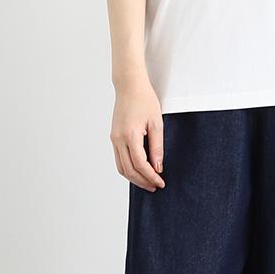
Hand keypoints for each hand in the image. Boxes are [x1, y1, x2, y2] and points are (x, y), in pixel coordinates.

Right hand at [110, 76, 165, 190]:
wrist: (129, 86)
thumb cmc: (144, 100)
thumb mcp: (156, 123)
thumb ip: (157, 147)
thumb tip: (158, 167)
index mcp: (130, 135)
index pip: (140, 164)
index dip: (151, 176)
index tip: (160, 182)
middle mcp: (118, 139)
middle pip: (129, 170)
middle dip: (142, 181)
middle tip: (155, 186)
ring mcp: (114, 139)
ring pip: (121, 167)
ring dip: (134, 178)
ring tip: (147, 182)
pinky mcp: (113, 137)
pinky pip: (118, 159)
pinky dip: (128, 168)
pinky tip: (138, 170)